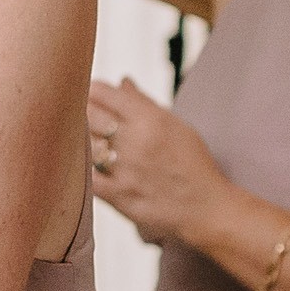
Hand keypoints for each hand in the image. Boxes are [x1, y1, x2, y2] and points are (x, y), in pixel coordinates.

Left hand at [85, 77, 226, 248]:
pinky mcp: (119, 196)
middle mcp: (136, 141)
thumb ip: (145, 103)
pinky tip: (85, 167)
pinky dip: (82, 170)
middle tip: (83, 117)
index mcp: (150, 119)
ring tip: (87, 141)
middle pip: (88, 114)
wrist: (207, 208)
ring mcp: (125, 169)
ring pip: (84, 143)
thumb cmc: (194, 165)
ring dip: (83, 140)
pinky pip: (87, 178)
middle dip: (82, 112)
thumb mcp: (176, 126)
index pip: (102, 92)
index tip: (91, 97)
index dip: (91, 91)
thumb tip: (122, 82)